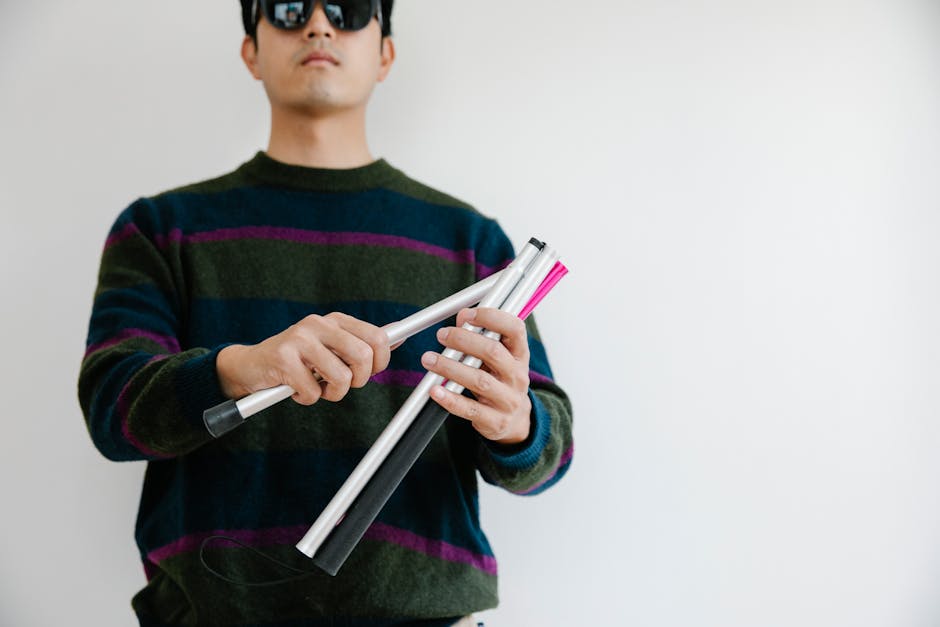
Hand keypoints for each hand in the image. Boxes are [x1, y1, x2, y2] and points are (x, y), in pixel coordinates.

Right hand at [216, 312, 390, 404]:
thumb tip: (399, 338)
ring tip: (317, 389)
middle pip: (363, 357)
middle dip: (358, 380)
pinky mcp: (283, 358)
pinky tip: (296, 390)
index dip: (380, 362)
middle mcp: (319, 323)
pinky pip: (312, 391)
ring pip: (341, 377)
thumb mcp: (331, 347)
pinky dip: (307, 399)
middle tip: (342, 384)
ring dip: (332, 394)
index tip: (369, 373)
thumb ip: (361, 343)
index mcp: (335, 320)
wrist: (251, 366)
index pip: (378, 337)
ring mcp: (300, 339)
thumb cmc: (298, 360)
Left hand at [421, 308, 531, 444]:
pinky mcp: (495, 421)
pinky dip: (450, 399)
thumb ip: (482, 337)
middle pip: (493, 352)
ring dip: (450, 367)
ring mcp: (508, 400)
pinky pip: (470, 409)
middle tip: (442, 335)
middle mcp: (518, 376)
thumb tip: (462, 318)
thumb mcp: (499, 358)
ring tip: (429, 359)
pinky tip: (435, 390)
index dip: (492, 317)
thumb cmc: (501, 381)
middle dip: (464, 340)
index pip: (515, 329)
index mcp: (520, 355)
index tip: (468, 314)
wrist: (516, 420)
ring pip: (479, 381)